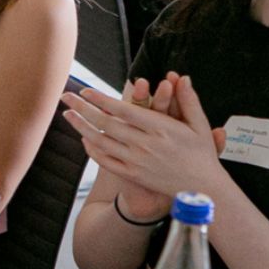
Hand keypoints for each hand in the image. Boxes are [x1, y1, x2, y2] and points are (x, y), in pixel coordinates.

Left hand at [62, 75, 226, 210]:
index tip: (86, 91)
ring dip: (81, 127)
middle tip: (66, 97)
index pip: (125, 110)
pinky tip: (84, 138)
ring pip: (102, 142)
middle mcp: (146, 145)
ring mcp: (137, 162)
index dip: (102, 100)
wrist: (202, 191)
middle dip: (83, 109)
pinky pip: (106, 161)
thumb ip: (188, 101)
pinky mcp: (133, 175)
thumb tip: (182, 77)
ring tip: (67, 114)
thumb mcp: (200, 126)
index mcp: (162, 129)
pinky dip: (93, 149)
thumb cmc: (202, 155)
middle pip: (106, 124)